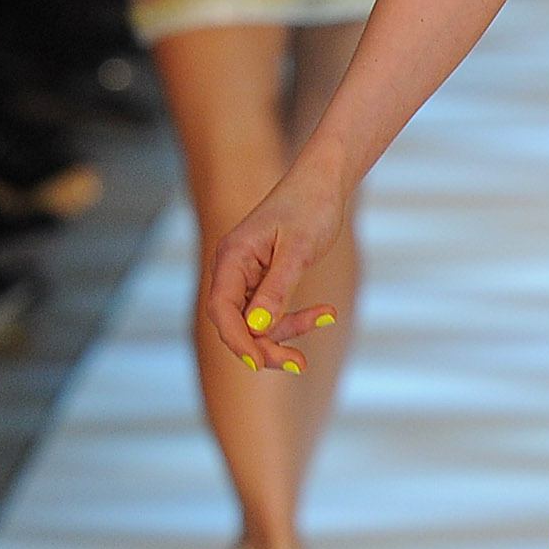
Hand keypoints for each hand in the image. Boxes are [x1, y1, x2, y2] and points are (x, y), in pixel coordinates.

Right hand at [206, 165, 347, 368]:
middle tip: (299, 364)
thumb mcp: (298, 250)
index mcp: (232, 256)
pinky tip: (325, 314)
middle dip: (266, 345)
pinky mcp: (262, 280)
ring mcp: (245, 276)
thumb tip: (258, 328)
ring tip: (326, 317)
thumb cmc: (311, 208)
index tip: (259, 364)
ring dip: (287, 331)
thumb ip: (277, 289)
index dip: (237, 341)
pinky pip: (271, 311)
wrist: (323, 184)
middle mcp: (232, 268)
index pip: (222, 309)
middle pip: (236, 323)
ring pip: (256, 322)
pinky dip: (295, 318)